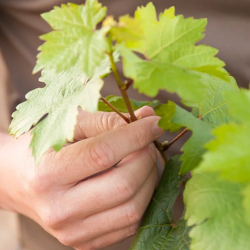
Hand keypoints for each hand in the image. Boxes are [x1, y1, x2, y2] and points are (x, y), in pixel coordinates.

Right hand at [0, 107, 163, 249]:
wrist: (18, 182)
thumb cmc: (43, 148)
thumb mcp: (67, 126)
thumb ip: (107, 120)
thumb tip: (147, 116)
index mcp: (48, 174)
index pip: (103, 153)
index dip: (136, 135)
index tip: (154, 123)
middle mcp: (59, 209)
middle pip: (124, 185)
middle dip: (147, 158)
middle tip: (148, 142)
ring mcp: (73, 232)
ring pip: (133, 208)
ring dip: (149, 178)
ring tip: (143, 160)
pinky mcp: (86, 243)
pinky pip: (130, 223)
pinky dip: (142, 198)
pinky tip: (135, 180)